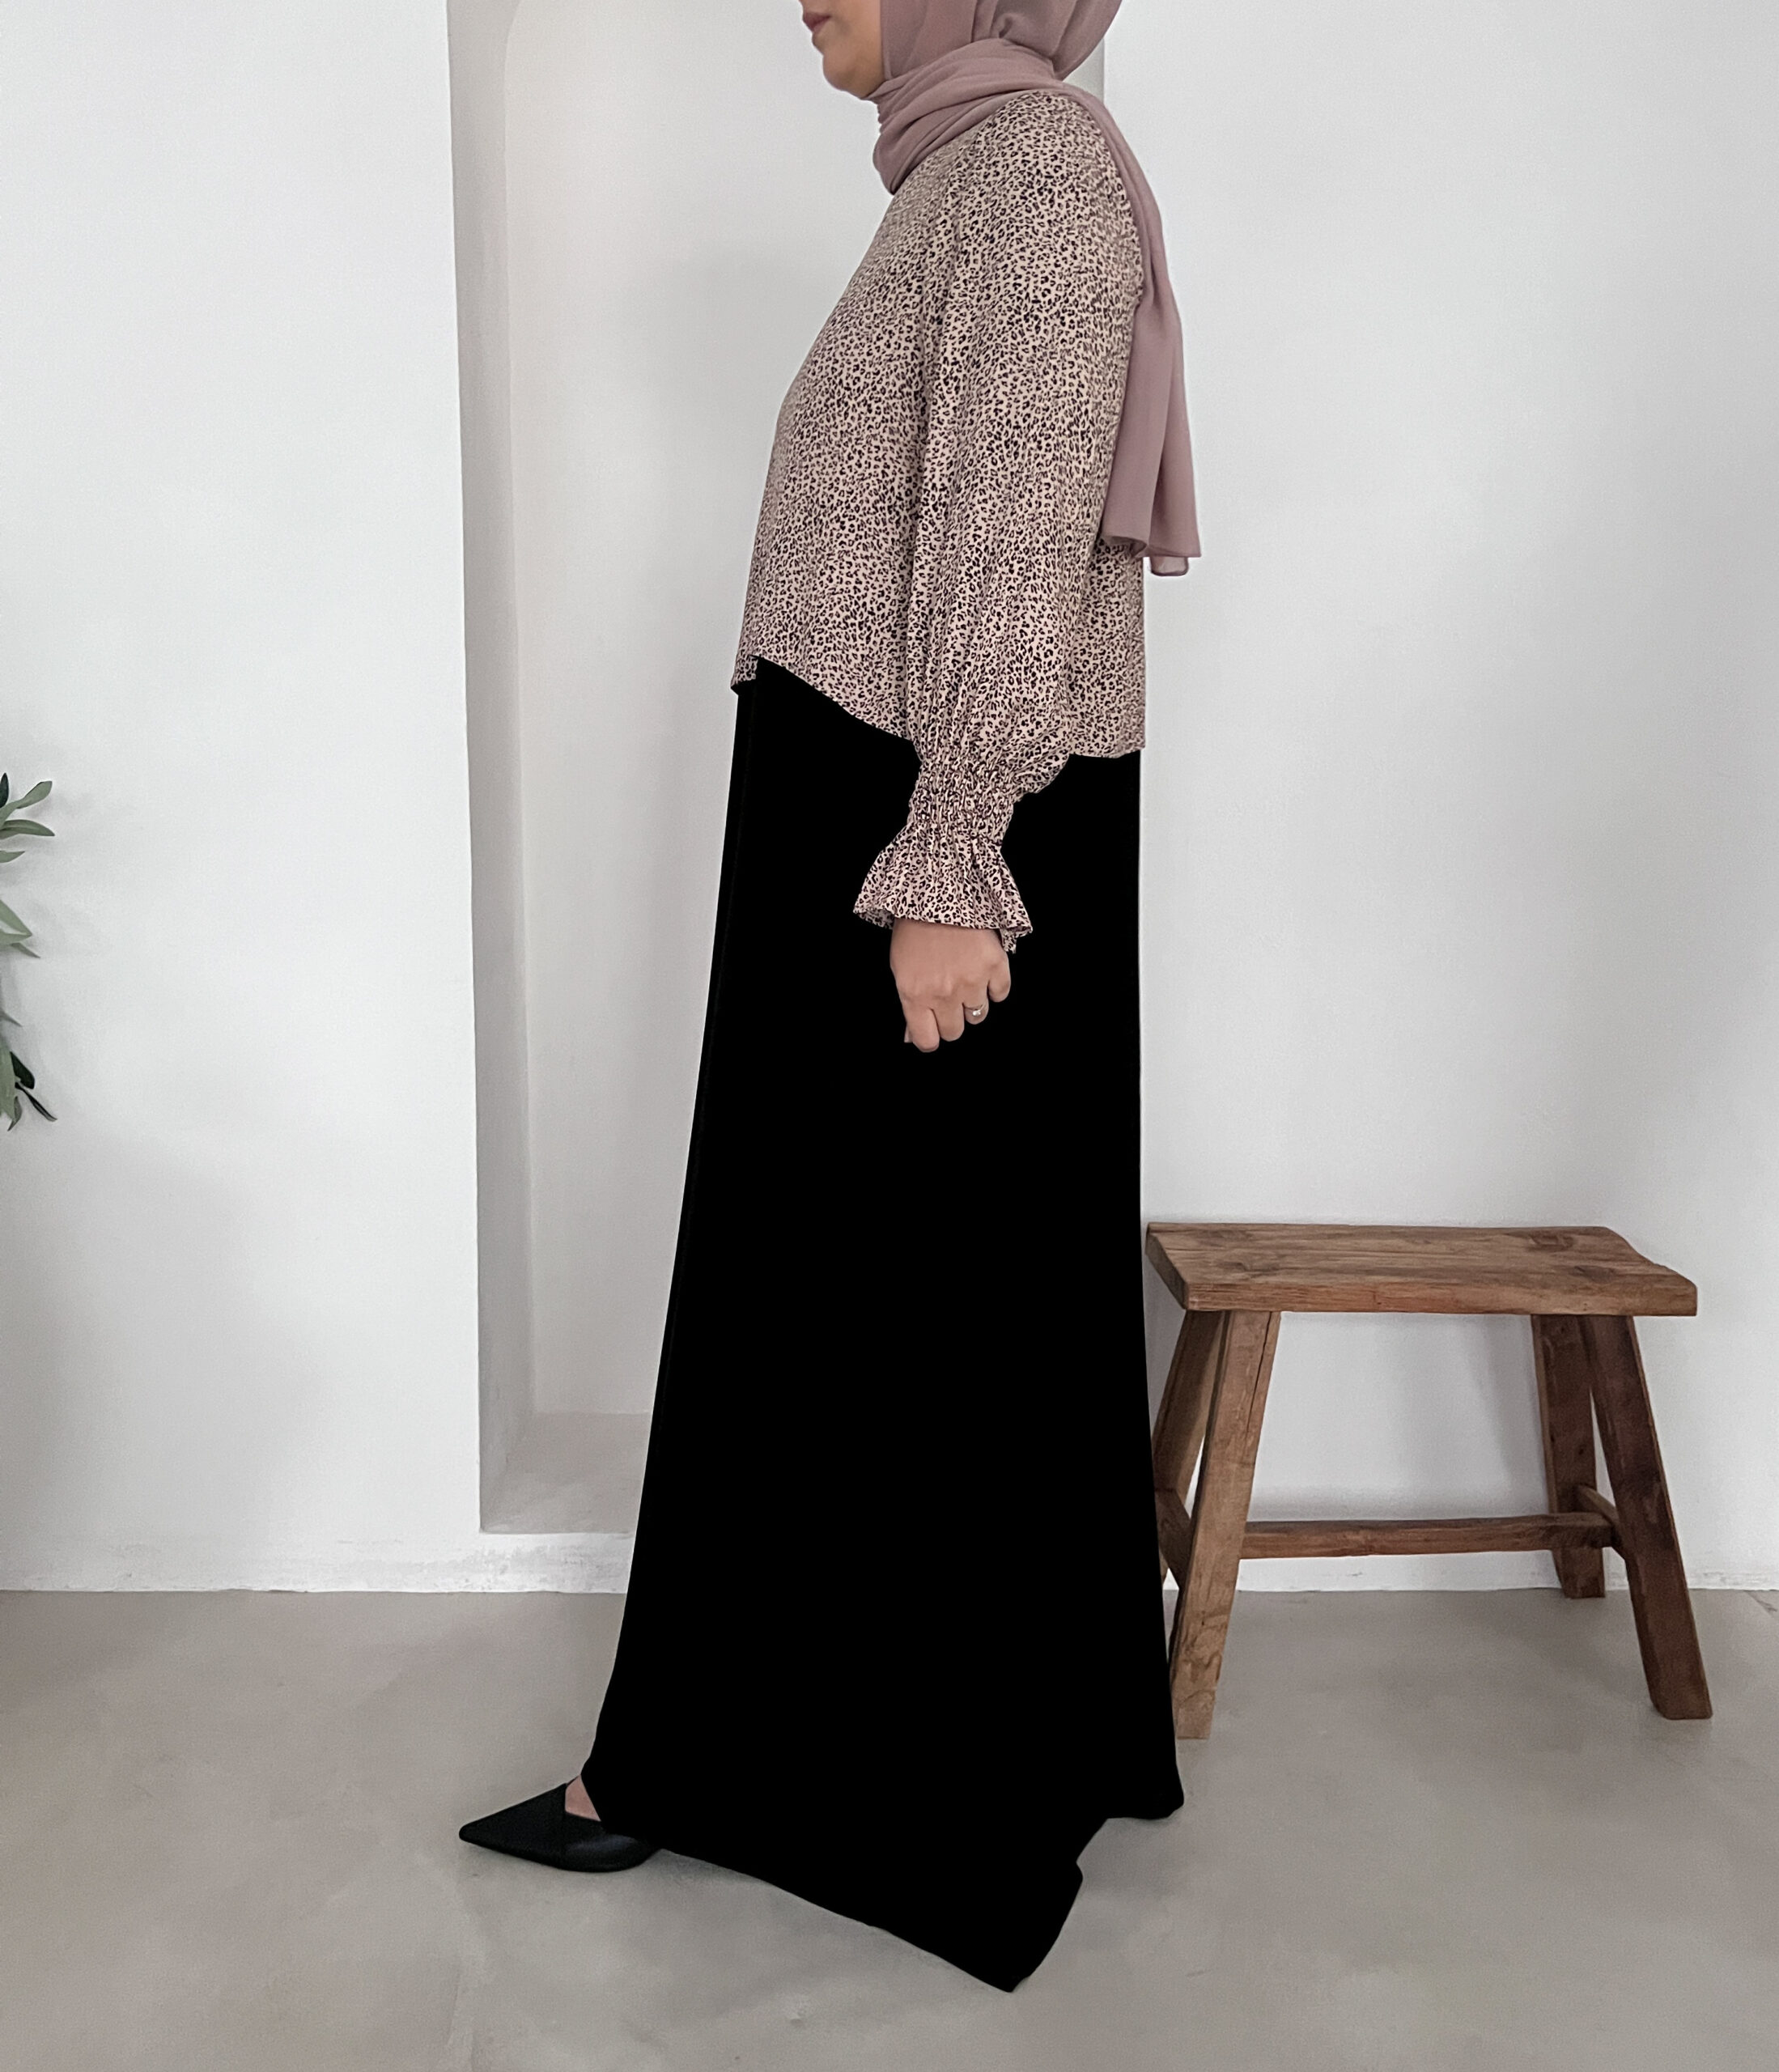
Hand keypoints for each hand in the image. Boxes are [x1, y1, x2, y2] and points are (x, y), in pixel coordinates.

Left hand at [890, 918, 1011, 1051]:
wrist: (939, 891)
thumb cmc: (915, 930)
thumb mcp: (900, 968)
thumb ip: (909, 1005)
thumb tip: (913, 1037)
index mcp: (915, 995)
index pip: (927, 1041)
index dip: (931, 1037)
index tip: (933, 1030)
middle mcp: (944, 993)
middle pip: (954, 1031)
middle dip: (951, 1018)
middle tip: (948, 997)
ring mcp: (972, 980)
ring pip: (978, 1015)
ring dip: (972, 1001)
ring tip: (964, 978)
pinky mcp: (994, 965)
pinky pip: (1000, 993)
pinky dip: (994, 986)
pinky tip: (982, 970)